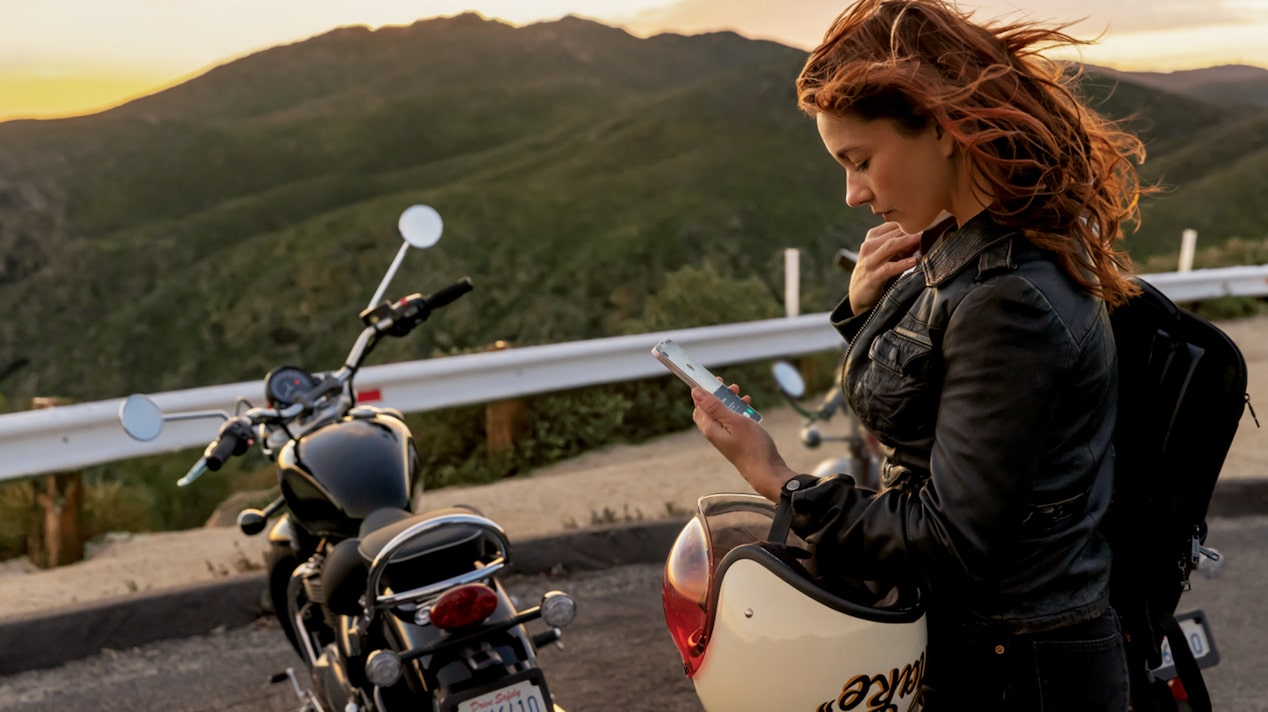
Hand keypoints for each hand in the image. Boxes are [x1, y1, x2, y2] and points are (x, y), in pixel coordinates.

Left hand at [691, 384, 796, 500]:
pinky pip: (732, 420)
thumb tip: (695, 392)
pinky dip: (739, 411)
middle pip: (710, 408)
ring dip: (731, 402)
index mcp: (710, 428)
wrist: (767, 470)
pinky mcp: (735, 439)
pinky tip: (748, 407)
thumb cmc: (752, 446)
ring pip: (723, 413)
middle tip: (731, 387)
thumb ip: (714, 406)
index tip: (716, 379)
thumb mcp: (733, 421)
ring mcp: (725, 436)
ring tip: (742, 395)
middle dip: (719, 394)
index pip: (699, 404)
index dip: (704, 390)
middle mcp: (714, 432)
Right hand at [848, 221, 920, 314]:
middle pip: (893, 233)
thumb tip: (924, 235)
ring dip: (908, 240)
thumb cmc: (878, 272)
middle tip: (930, 224)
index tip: (928, 218)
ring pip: (890, 246)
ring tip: (923, 237)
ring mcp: (870, 261)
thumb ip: (903, 246)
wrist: (859, 295)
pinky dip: (902, 264)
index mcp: (872, 238)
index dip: (910, 221)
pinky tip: (915, 261)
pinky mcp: (873, 276)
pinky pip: (889, 268)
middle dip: (911, 229)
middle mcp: (869, 246)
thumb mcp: (888, 256)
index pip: (892, 225)